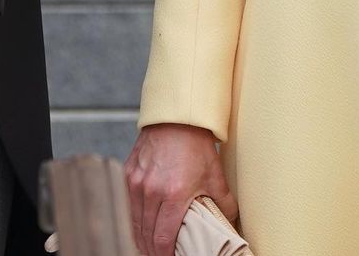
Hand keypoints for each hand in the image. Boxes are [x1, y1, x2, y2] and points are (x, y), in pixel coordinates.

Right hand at [124, 123, 236, 255]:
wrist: (176, 117)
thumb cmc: (196, 145)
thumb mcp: (215, 176)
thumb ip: (224, 204)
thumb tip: (230, 223)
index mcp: (174, 194)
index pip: (163, 239)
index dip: (165, 255)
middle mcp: (151, 190)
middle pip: (146, 234)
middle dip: (152, 251)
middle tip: (160, 255)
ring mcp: (137, 182)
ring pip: (134, 222)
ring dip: (141, 237)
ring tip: (149, 247)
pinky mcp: (128, 173)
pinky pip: (128, 205)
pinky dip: (133, 219)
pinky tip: (140, 226)